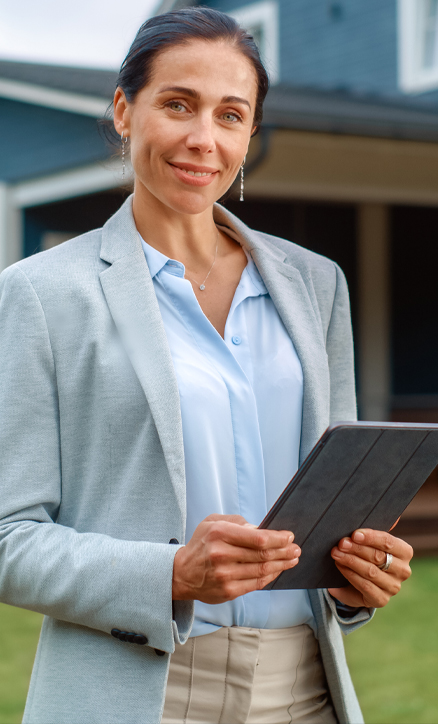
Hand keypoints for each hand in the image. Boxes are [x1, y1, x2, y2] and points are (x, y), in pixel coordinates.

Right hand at [172, 514, 300, 602]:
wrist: (181, 573)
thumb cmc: (201, 544)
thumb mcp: (213, 522)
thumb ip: (238, 523)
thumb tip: (261, 529)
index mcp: (220, 534)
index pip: (257, 538)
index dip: (278, 538)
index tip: (289, 536)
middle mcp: (222, 555)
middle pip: (263, 554)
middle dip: (284, 551)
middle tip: (296, 549)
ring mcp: (225, 575)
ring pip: (263, 570)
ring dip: (282, 565)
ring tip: (292, 559)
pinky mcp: (228, 591)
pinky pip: (256, 584)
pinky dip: (270, 577)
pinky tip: (278, 570)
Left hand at [328, 528, 412, 608]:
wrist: (360, 580)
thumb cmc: (367, 554)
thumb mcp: (371, 542)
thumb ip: (376, 531)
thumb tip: (393, 517)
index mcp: (404, 552)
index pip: (388, 542)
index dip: (371, 537)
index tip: (354, 534)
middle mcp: (403, 570)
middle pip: (378, 557)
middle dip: (356, 549)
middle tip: (340, 543)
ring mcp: (393, 587)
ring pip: (370, 572)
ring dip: (350, 561)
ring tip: (336, 553)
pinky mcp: (381, 599)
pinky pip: (364, 586)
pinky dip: (350, 575)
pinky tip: (340, 566)